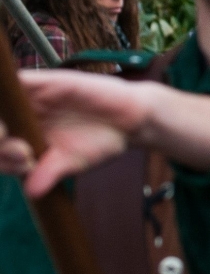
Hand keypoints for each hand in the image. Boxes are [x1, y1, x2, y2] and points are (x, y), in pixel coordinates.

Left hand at [0, 70, 209, 196]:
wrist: (133, 120)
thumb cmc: (102, 140)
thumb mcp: (73, 162)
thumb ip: (50, 173)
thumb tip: (31, 192)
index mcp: (25, 136)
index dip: (2, 157)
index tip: (23, 165)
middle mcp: (23, 116)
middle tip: (22, 154)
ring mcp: (31, 97)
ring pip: (2, 104)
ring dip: (0, 123)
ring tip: (18, 142)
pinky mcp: (44, 81)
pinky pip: (18, 80)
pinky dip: (11, 87)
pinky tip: (11, 98)